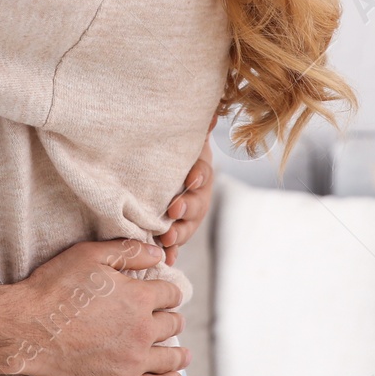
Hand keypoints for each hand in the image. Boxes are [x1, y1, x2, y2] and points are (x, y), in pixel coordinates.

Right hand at [2, 238, 187, 375]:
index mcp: (139, 297)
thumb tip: (159, 253)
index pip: (171, 294)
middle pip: (173, 323)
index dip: (168, 292)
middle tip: (167, 320)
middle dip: (172, 318)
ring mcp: (134, 360)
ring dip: (179, 351)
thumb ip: (128, 251)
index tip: (164, 296)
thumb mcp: (90, 255)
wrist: (27, 330)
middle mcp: (143, 329)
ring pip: (171, 355)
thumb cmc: (54, 288)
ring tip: (181, 352)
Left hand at [157, 114, 216, 265]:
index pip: (203, 174)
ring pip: (187, 227)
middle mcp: (197, 197)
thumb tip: (210, 115)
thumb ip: (195, 131)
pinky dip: (172, 253)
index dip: (198, 175)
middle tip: (174, 209)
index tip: (190, 178)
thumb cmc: (173, 155)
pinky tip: (168, 261)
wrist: (163, 174)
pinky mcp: (175, 231)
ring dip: (178, 234)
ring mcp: (187, 217)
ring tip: (167, 237)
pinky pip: (175, 245)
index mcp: (199, 173)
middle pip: (197, 205)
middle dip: (187, 208)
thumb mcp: (183, 141)